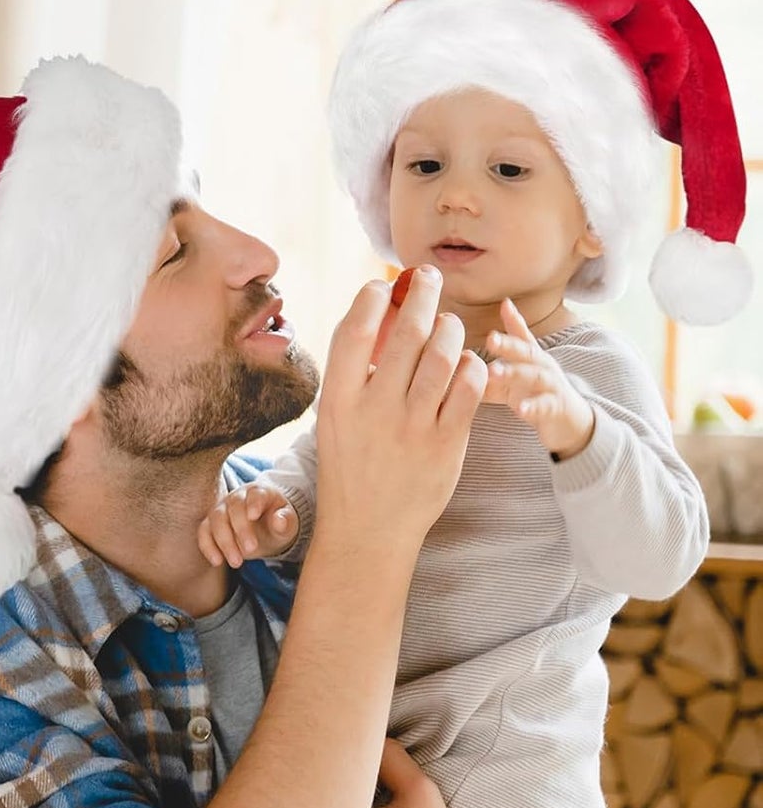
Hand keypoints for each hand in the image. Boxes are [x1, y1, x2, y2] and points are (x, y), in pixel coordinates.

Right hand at [197, 483, 298, 567]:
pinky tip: (217, 561)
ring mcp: (222, 509)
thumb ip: (286, 520)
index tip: (254, 517)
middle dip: (240, 529)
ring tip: (237, 562)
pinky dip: (207, 546)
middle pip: (233, 507)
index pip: (254, 494)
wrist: (265, 529)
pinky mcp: (211, 524)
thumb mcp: (288, 523)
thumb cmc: (277, 523)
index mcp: (259, 492)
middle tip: (251, 550)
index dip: (253, 503)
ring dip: (224, 541)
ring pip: (215, 519)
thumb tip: (279, 520)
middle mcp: (237, 497)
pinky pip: (203, 532)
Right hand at [314, 268, 485, 552]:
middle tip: (430, 277)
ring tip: (449, 322)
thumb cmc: (350, 467)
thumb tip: (384, 314)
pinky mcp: (446, 444)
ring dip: (450, 327)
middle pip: (406, 332)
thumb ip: (355, 372)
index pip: (355, 330)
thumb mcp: (337, 419)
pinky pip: (468, 388)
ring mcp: (412, 427)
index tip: (384, 285)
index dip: (372, 297)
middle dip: (422, 294)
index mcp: (338, 401)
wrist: (367, 530)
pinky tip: (466, 362)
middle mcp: (374, 410)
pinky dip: (471, 365)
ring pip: (443, 354)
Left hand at [484, 300, 594, 457]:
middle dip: (509, 345)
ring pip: (535, 376)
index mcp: (532, 358)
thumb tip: (458, 365)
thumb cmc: (535, 394)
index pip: (522, 337)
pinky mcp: (556, 408)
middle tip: (490, 339)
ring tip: (494, 372)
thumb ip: (490, 370)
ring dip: (514, 373)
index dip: (514, 320)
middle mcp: (543, 367)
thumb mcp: (514, 378)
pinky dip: (533, 407)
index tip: (504, 306)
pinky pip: (545, 406)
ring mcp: (552, 386)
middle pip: (527, 352)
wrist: (570, 421)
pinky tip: (520, 409)